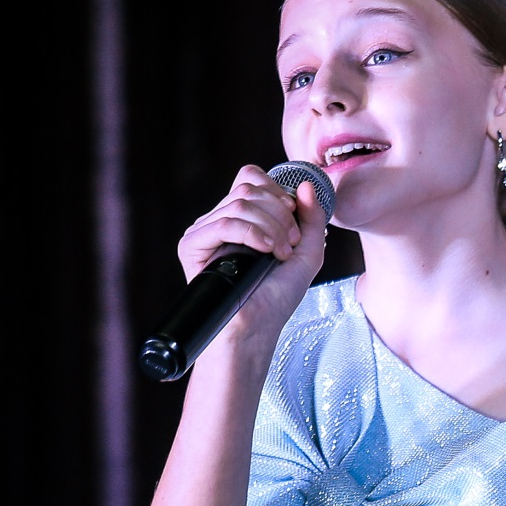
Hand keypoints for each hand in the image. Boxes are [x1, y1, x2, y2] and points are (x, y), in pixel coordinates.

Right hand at [174, 164, 327, 351]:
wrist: (257, 328)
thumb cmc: (277, 296)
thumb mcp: (307, 252)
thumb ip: (312, 218)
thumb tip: (306, 184)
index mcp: (243, 217)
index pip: (252, 177)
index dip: (278, 192)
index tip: (295, 221)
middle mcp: (221, 219)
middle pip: (249, 188)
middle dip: (281, 214)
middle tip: (290, 245)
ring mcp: (205, 231)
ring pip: (241, 203)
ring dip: (272, 228)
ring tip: (280, 254)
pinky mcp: (192, 246)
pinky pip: (224, 223)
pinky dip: (252, 233)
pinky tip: (266, 251)